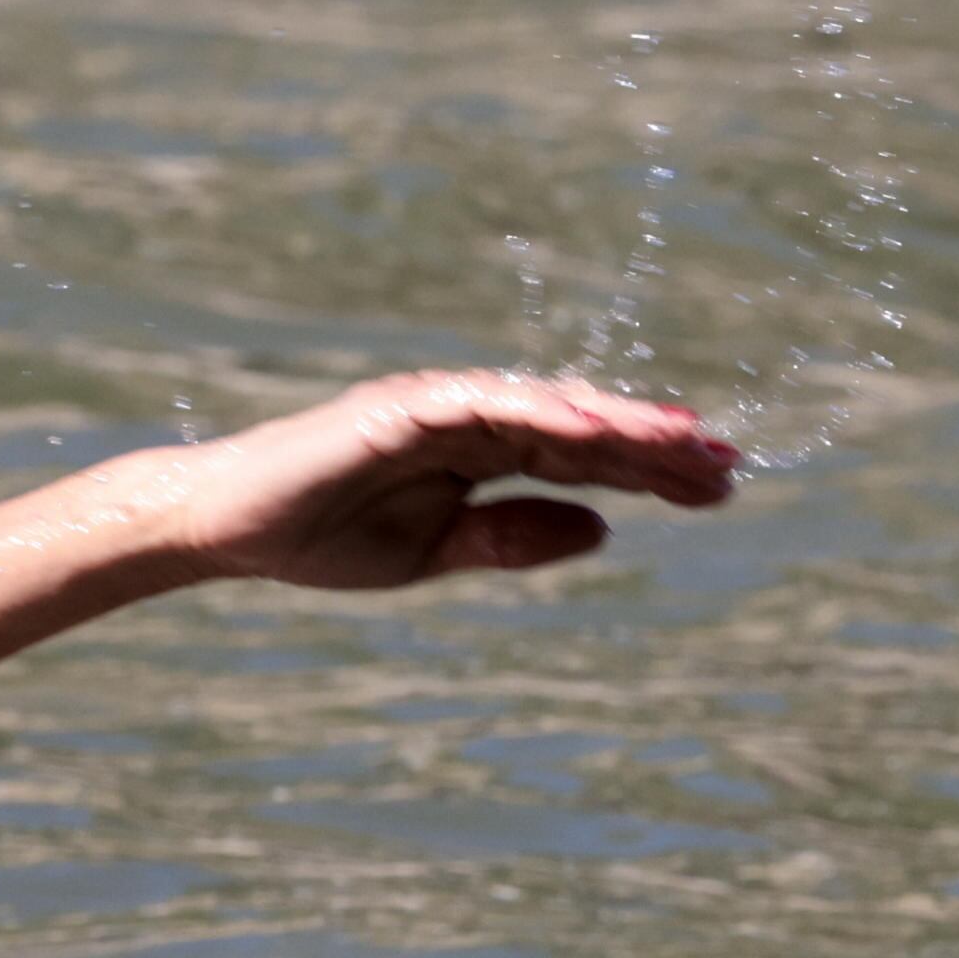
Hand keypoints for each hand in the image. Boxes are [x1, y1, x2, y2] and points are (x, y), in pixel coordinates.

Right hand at [157, 368, 738, 589]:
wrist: (230, 528)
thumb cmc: (323, 535)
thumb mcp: (439, 552)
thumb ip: (514, 538)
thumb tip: (602, 530)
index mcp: (483, 453)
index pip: (583, 457)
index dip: (650, 469)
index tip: (718, 485)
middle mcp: (472, 417)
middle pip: (580, 425)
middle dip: (653, 445)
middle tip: (728, 462)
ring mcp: (438, 406)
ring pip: (544, 408)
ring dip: (611, 422)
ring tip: (678, 443)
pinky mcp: (399, 407)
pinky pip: (479, 405)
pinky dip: (532, 410)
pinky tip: (585, 426)